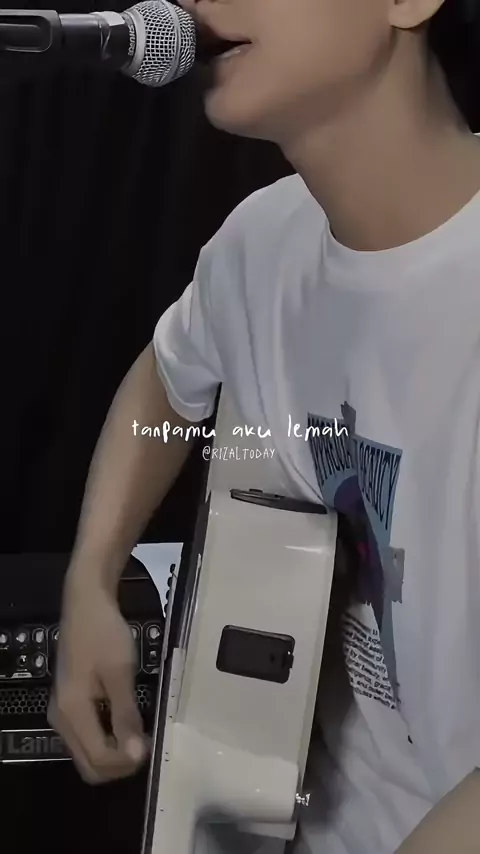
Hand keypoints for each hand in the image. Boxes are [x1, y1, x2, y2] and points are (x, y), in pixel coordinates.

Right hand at [48, 580, 147, 783]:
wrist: (86, 601)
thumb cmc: (104, 633)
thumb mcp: (120, 673)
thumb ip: (126, 715)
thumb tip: (135, 755)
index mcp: (72, 712)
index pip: (98, 758)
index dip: (126, 762)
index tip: (150, 747)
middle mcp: (61, 718)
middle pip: (88, 764)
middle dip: (118, 765)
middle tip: (145, 746)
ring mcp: (62, 711)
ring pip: (86, 753)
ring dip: (113, 753)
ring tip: (140, 736)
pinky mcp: (69, 702)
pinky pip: (86, 736)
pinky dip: (106, 739)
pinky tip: (126, 723)